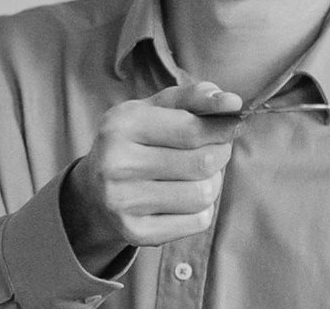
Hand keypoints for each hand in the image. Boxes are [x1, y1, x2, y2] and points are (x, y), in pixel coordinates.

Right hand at [61, 82, 241, 273]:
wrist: (94, 188)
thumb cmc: (136, 138)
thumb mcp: (156, 107)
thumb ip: (193, 97)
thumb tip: (233, 102)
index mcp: (123, 125)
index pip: (192, 129)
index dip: (222, 126)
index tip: (234, 122)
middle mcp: (117, 164)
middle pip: (202, 162)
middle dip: (221, 152)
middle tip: (217, 147)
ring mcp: (123, 202)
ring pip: (203, 194)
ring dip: (213, 182)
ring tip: (199, 173)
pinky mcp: (135, 232)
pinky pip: (197, 221)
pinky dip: (202, 208)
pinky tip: (184, 196)